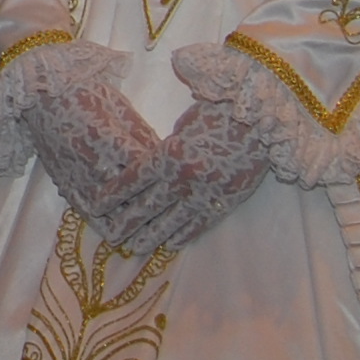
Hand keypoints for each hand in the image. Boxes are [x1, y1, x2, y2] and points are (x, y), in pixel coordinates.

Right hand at [20, 58, 164, 233]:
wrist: (43, 96)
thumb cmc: (86, 95)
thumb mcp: (122, 110)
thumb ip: (145, 139)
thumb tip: (170, 162)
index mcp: (108, 138)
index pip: (144, 171)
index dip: (165, 183)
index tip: (182, 190)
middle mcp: (91, 163)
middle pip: (128, 199)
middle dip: (153, 210)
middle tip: (174, 218)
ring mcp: (76, 178)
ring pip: (108, 215)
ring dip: (130, 225)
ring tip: (151, 234)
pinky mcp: (65, 185)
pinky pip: (88, 215)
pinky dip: (107, 224)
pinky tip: (123, 230)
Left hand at [106, 92, 277, 255]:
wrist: (263, 120)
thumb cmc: (220, 111)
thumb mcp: (183, 124)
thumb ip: (166, 147)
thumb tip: (153, 164)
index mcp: (166, 155)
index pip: (131, 181)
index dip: (112, 195)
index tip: (96, 206)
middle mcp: (181, 179)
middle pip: (146, 207)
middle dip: (126, 223)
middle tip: (112, 237)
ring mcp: (203, 194)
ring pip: (170, 222)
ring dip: (151, 237)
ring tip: (136, 248)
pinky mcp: (225, 202)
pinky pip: (199, 224)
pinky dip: (183, 235)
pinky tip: (171, 244)